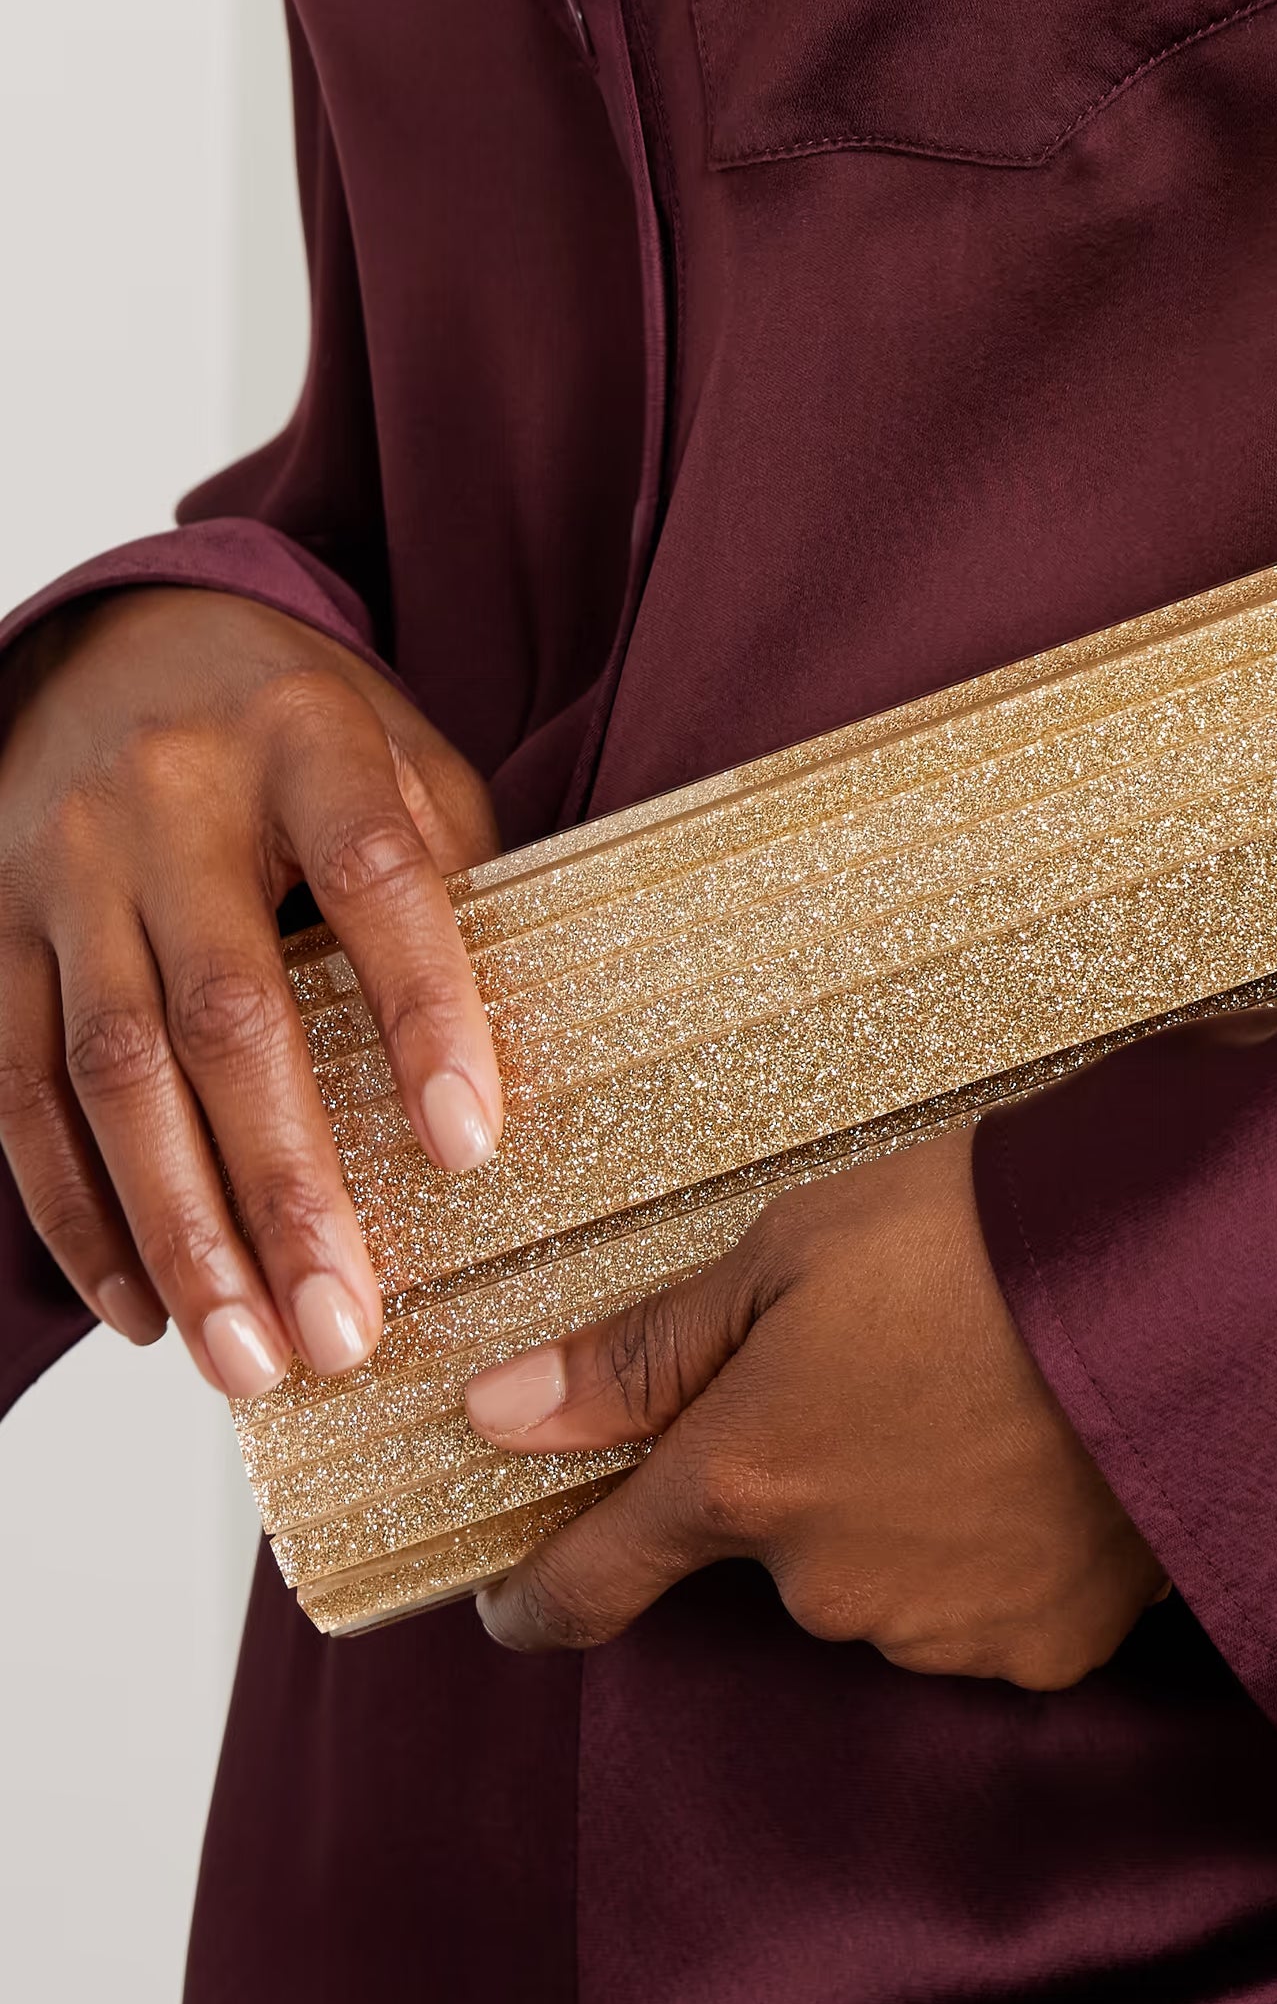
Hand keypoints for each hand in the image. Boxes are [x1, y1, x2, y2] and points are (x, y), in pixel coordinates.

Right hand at [0, 587, 501, 1393]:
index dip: (425, 1012)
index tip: (470, 1149)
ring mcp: (57, 867)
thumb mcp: (403, 755)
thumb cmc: (300, 731)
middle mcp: (164, 800)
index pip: (376, 877)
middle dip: (283, 1189)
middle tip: (342, 1332)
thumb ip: (452, 879)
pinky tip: (143, 1310)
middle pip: (224, 1012)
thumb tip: (501, 1060)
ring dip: (178, 1235)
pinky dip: (77, 1214)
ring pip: (108, 1073)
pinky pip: (15, 1090)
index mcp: (304, 740)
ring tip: (248, 1361)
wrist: (122, 643)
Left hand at [467, 1127, 1167, 1689]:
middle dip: (800, 1483)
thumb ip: (644, 1353)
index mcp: (747, 1481)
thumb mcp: (794, 1250)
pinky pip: (982, 1614)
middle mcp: (828, 1587)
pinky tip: (1043, 1464)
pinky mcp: (1048, 1647)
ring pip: (878, 1589)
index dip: (540, 1600)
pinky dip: (994, 1555)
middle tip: (885, 1371)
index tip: (515, 1603)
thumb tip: (499, 1417)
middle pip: (770, 1556)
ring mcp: (942, 1628)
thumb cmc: (983, 1236)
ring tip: (983, 1404)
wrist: (1190, 1281)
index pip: (596, 1582)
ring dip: (900, 1521)